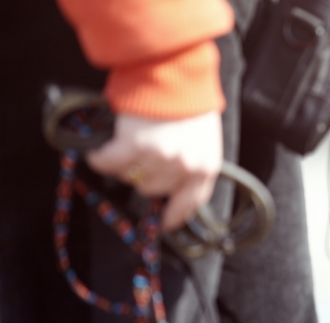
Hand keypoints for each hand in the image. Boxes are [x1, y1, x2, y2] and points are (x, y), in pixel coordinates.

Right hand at [86, 112, 222, 230]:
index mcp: (207, 166)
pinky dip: (101, 158)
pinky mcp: (134, 145)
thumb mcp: (203, 137)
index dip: (174, 215)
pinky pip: (109, 163)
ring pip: (130, 177)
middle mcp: (185, 167)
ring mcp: (160, 158)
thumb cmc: (189, 100)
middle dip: (144, 176)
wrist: (175, 70)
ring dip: (123, 165)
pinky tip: (101, 150)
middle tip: (141, 155)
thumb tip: (169, 186)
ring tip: (125, 145)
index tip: (163, 223)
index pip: (190, 203)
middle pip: (152, 189)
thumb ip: (192, 161)